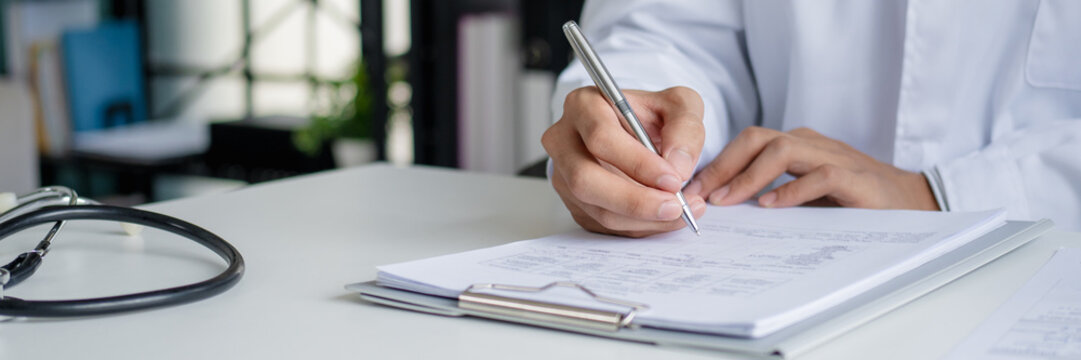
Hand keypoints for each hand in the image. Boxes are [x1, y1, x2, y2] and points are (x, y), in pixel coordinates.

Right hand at [542, 86, 707, 236]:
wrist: (640, 133)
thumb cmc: (654, 115)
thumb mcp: (679, 105)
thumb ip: (684, 128)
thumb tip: (678, 167)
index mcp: (584, 105)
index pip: (601, 138)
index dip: (637, 163)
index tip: (672, 179)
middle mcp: (564, 140)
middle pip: (585, 180)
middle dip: (634, 200)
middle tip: (674, 207)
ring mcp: (564, 175)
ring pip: (596, 209)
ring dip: (642, 219)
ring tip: (681, 212)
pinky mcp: (574, 202)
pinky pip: (605, 224)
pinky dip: (639, 226)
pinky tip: (664, 216)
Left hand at [684, 126, 938, 209]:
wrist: (909, 203)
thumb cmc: (849, 200)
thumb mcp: (802, 194)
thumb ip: (767, 193)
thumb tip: (718, 207)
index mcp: (794, 144)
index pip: (745, 143)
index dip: (715, 163)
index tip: (691, 189)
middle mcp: (809, 143)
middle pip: (756, 138)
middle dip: (723, 165)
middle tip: (700, 193)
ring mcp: (832, 156)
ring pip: (781, 149)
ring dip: (748, 175)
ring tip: (727, 200)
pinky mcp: (854, 178)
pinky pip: (819, 175)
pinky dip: (791, 190)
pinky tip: (771, 206)